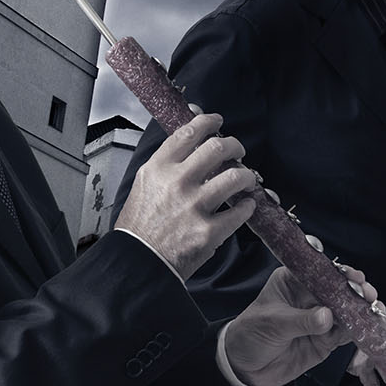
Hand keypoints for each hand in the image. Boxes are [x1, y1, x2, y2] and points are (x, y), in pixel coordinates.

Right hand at [115, 113, 257, 278]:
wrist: (138, 263)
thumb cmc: (141, 227)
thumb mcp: (145, 184)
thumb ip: (167, 162)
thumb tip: (190, 134)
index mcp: (158, 169)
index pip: (188, 132)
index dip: (208, 122)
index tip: (217, 122)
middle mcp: (176, 183)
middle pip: (217, 148)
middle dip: (234, 146)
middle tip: (238, 152)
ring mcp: (193, 207)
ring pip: (235, 177)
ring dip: (246, 176)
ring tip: (246, 179)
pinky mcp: (208, 231)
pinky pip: (240, 211)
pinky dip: (247, 207)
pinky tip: (245, 206)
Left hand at [223, 265, 363, 385]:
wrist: (244, 369)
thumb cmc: (250, 335)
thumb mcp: (272, 323)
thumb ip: (301, 321)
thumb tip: (327, 317)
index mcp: (293, 281)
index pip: (319, 272)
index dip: (338, 272)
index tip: (353, 276)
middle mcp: (309, 296)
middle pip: (338, 289)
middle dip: (356, 290)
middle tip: (368, 295)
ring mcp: (320, 318)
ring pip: (347, 310)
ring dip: (362, 310)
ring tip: (375, 310)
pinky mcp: (326, 339)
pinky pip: (345, 333)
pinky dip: (358, 330)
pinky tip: (368, 327)